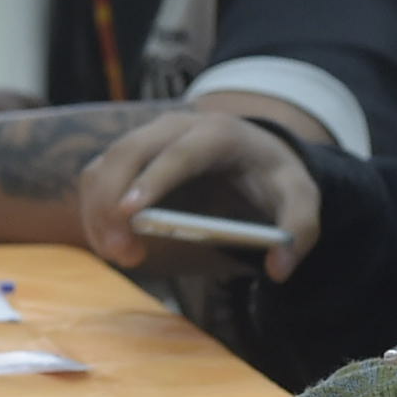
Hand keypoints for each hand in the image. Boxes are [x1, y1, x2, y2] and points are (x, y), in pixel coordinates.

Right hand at [80, 110, 320, 279]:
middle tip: (123, 254)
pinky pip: (97, 178)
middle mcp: (174, 128)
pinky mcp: (128, 156)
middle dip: (114, 202)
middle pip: (129, 153)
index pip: (181, 153)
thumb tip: (279, 269)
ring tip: (121, 255)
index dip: (154, 180)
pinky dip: (95, 211)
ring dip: (99, 211)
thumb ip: (300, 230)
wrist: (251, 152)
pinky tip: (112, 244)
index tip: (132, 213)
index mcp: (218, 134)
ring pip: (105, 165)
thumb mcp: (300, 199)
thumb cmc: (271, 178)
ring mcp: (146, 138)